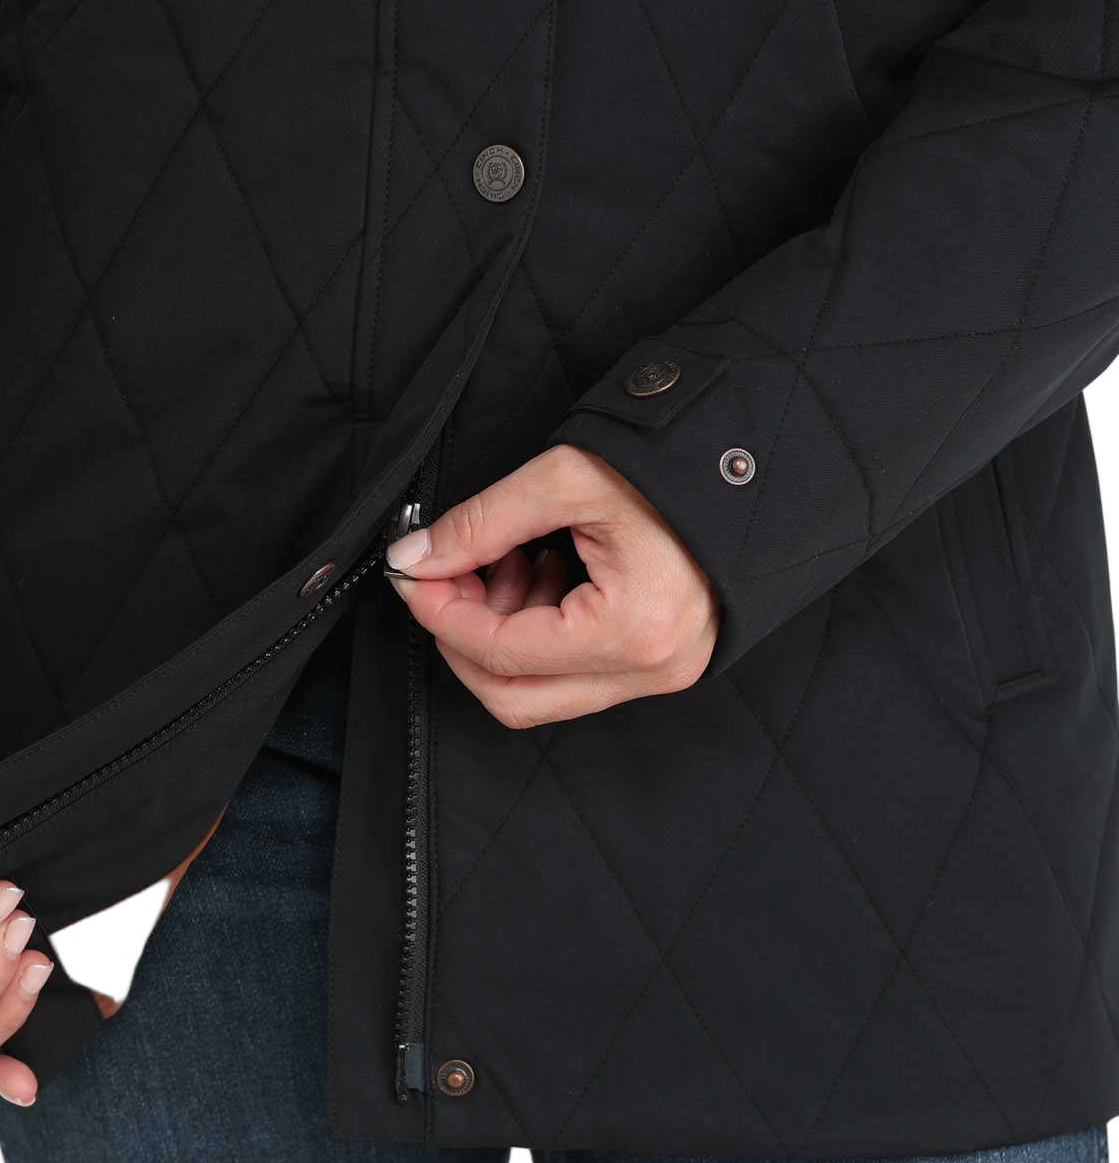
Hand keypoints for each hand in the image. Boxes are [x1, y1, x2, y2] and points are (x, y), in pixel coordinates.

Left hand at [384, 443, 720, 725]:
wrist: (750, 466)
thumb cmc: (673, 466)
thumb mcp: (567, 477)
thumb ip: (481, 523)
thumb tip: (415, 558)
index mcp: (632, 630)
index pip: (502, 652)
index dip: (441, 614)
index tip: (413, 573)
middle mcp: (650, 669)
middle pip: (513, 696)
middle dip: (464, 636)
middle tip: (447, 574)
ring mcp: (659, 675)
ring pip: (541, 692)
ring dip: (502, 632)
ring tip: (508, 558)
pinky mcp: (657, 664)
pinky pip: (574, 674)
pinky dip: (538, 632)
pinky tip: (542, 571)